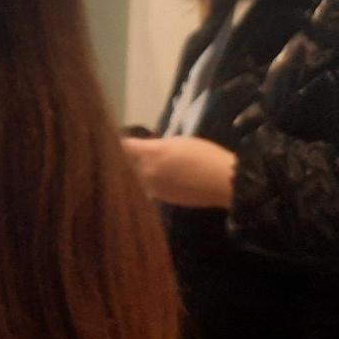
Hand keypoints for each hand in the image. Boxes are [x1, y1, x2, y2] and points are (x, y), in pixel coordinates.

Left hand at [121, 135, 236, 208]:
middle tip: (132, 154)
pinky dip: (149, 182)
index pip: (125, 146)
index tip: (115, 139)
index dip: (119, 142)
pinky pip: (148, 188)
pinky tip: (159, 178)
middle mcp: (147, 171)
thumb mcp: (181, 142)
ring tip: (146, 167)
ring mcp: (153, 187)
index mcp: (153, 153)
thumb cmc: (206, 156)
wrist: (223, 182)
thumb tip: (148, 148)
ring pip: (137, 177)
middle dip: (128, 159)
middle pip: (128, 164)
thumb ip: (159, 145)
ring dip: (139, 172)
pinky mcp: (161, 199)